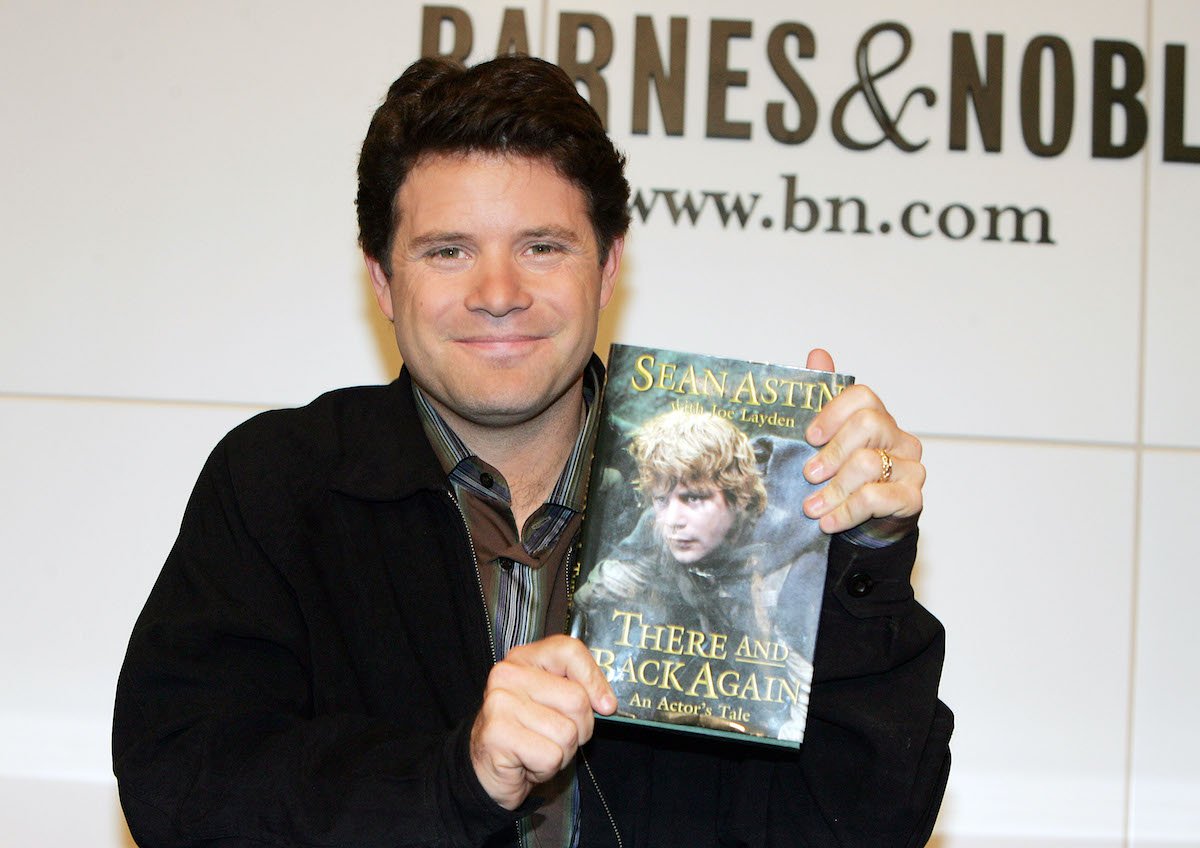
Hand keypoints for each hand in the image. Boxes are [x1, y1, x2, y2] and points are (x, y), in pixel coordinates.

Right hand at [470, 635, 616, 809]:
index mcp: (524, 658)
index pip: (569, 651)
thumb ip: (580, 691)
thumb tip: (607, 704)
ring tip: (540, 750)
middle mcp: (508, 674)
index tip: (605, 705)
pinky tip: (528, 763)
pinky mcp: (497, 734)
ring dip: (562, 752)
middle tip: (557, 737)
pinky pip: (551, 756)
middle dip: (580, 729)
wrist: (488, 770)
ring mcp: (500, 703)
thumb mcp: (555, 703)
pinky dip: (547, 768)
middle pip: (577, 699)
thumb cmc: (529, 734)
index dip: (594, 680)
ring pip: (567, 733)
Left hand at [801, 348, 923, 534]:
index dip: (833, 412)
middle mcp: (899, 438)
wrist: (865, 529)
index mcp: (877, 419)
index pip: (863, 397)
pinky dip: (846, 511)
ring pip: (868, 464)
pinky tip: (828, 521)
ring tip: (811, 507)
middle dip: (832, 452)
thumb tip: (818, 354)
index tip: (809, 436)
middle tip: (808, 474)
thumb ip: (821, 402)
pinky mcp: (912, 496)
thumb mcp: (826, 445)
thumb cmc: (844, 482)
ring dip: (833, 489)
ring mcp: (910, 467)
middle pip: (868, 425)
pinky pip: (876, 497)